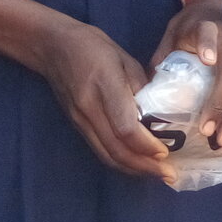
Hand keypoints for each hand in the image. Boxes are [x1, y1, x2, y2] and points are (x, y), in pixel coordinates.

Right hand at [34, 16, 172, 179]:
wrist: (53, 47)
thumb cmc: (93, 47)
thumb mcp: (125, 59)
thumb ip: (142, 86)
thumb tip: (162, 113)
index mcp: (104, 86)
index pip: (125, 127)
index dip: (146, 145)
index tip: (166, 152)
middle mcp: (89, 108)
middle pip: (116, 148)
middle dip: (144, 166)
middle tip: (169, 174)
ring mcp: (80, 120)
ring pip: (106, 154)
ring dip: (133, 169)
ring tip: (156, 174)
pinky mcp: (77, 125)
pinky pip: (100, 150)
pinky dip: (120, 162)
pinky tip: (136, 164)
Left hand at [153, 0, 221, 148]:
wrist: (221, 5)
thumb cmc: (192, 24)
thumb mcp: (172, 34)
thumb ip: (163, 59)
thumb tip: (146, 96)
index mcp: (207, 27)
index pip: (209, 35)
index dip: (208, 46)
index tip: (207, 60)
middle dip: (221, 103)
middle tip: (207, 130)